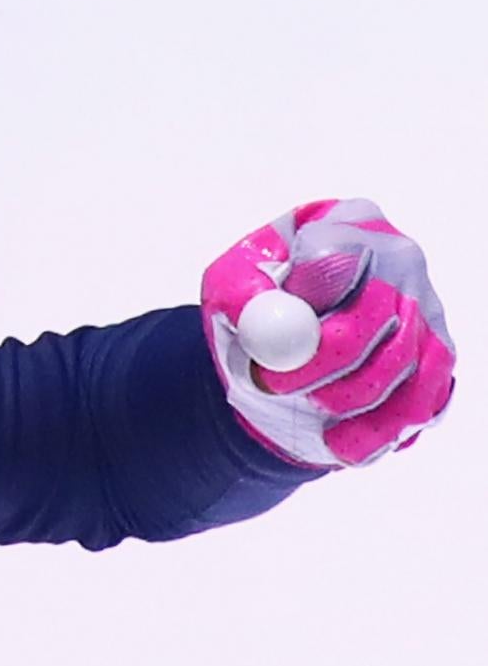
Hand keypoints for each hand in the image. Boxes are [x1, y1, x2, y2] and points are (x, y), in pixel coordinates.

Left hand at [200, 199, 454, 467]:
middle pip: (377, 320)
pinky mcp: (437, 357)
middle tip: (273, 387)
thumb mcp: (228, 283)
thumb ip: (238, 291)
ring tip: (301, 411)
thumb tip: (256, 315)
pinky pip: (420, 404)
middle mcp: (402, 262)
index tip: (271, 360)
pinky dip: (377, 433)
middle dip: (321, 367)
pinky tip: (338, 440)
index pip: (343, 261)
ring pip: (401, 369)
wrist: (282, 334)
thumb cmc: (258, 297)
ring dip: (343, 405)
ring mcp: (427, 309)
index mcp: (352, 225)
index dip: (309, 318)